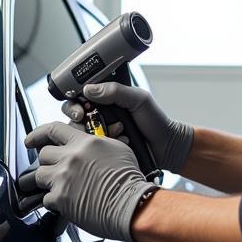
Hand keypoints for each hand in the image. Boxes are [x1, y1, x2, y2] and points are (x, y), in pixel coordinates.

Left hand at [23, 120, 157, 241]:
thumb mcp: (117, 150)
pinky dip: (55, 202)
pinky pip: (46, 198)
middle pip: (44, 154)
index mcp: (84, 143)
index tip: (30, 140)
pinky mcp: (59, 198)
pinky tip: (70, 203)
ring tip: (64, 188)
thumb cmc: (129, 180)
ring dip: (49, 182)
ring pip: (40, 175)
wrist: (132, 204)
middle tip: (59, 171)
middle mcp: (70, 157)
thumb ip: (97, 144)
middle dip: (49, 163)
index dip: (38, 134)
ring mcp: (62, 177)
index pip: (53, 130)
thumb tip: (89, 144)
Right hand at [62, 82, 193, 172]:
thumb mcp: (138, 99)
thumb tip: (89, 89)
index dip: (74, 101)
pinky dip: (104, 145)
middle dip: (78, 118)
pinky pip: (92, 150)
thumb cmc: (156, 121)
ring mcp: (101, 135)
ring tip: (119, 130)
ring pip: (81, 134)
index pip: (80, 97)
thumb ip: (116, 91)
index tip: (79, 107)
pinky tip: (121, 141)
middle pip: (74, 116)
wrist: (167, 146)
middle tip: (83, 117)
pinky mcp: (104, 152)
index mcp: (107, 100)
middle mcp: (101, 117)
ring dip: (96, 132)